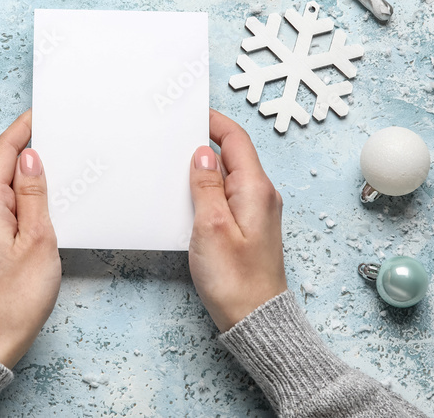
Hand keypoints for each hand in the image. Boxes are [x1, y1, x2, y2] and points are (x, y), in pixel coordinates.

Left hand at [0, 110, 60, 367]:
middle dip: (27, 152)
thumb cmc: (15, 299)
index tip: (38, 112)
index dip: (21, 128)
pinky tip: (38, 206)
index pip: (2, 151)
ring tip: (55, 174)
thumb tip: (30, 157)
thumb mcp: (38, 239)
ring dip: (24, 178)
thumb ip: (33, 193)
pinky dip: (18, 200)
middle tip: (58, 139)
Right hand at [188, 109, 286, 331]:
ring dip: (203, 168)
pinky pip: (225, 197)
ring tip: (175, 164)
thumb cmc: (235, 280)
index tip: (190, 113)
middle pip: (232, 155)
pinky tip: (188, 197)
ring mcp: (255, 212)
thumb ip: (206, 187)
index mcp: (255, 189)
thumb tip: (203, 155)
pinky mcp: (247, 228)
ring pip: (227, 177)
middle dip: (204, 142)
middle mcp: (260, 196)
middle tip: (174, 137)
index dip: (213, 122)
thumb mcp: (211, 227)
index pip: (235, 139)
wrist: (254, 320)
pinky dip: (206, 190)